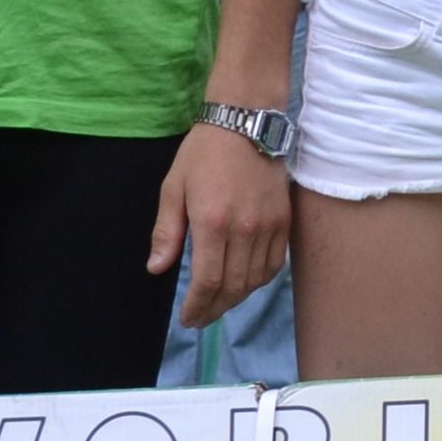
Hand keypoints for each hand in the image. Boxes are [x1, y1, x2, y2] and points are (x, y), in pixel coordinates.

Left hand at [155, 116, 293, 321]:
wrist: (246, 122)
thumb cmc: (203, 153)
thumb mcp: (173, 188)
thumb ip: (166, 232)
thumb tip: (156, 268)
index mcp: (212, 222)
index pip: (208, 281)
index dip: (197, 306)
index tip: (188, 318)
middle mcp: (244, 230)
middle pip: (233, 287)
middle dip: (214, 309)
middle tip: (200, 318)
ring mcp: (268, 227)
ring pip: (255, 280)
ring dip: (236, 299)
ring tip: (219, 304)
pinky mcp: (284, 221)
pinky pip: (275, 264)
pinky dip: (259, 281)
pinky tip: (245, 283)